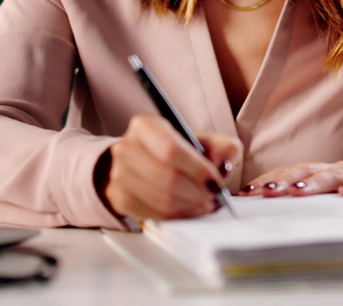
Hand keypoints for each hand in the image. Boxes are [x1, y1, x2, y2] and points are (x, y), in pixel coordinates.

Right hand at [98, 114, 241, 220]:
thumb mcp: (203, 141)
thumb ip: (223, 146)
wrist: (144, 165)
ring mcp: (119, 175)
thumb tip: (224, 163)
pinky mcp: (120, 199)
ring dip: (190, 206)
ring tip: (204, 203)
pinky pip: (154, 214)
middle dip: (197, 192)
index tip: (216, 181)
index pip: (171, 150)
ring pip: (162, 199)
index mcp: (145, 126)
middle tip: (213, 196)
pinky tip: (188, 209)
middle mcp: (126, 148)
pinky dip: (177, 216)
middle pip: (167, 178)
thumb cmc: (178, 153)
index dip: (198, 169)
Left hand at [239, 156, 342, 197]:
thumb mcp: (330, 191)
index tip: (247, 193)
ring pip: (332, 176)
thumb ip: (307, 197)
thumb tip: (272, 209)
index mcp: (319, 173)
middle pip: (305, 171)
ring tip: (298, 190)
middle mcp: (333, 169)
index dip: (268, 181)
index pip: (289, 173)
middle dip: (284, 180)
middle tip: (266, 191)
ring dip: (314, 182)